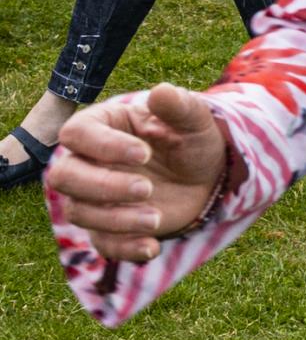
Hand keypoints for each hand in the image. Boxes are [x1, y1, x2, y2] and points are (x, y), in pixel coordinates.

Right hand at [42, 84, 229, 261]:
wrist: (207, 176)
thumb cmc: (192, 140)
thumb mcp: (194, 121)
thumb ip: (179, 106)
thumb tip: (162, 91)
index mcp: (100, 127)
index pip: (76, 134)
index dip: (103, 145)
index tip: (144, 153)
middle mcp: (86, 163)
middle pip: (64, 176)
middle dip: (103, 186)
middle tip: (147, 188)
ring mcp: (93, 198)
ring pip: (79, 212)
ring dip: (116, 219)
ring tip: (156, 218)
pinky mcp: (107, 228)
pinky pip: (101, 243)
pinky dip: (124, 248)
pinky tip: (152, 247)